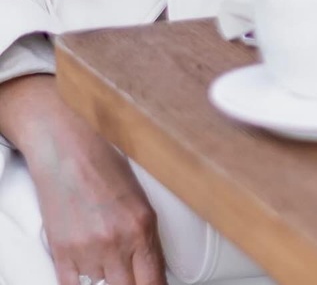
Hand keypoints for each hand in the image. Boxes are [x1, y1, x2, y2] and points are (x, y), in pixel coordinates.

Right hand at [9, 80, 164, 284]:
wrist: (68, 146)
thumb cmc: (107, 164)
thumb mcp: (139, 197)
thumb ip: (147, 236)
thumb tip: (151, 270)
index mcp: (143, 226)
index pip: (154, 283)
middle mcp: (117, 243)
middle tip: (130, 274)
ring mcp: (87, 250)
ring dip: (106, 281)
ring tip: (106, 260)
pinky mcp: (61, 252)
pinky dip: (80, 284)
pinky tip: (86, 272)